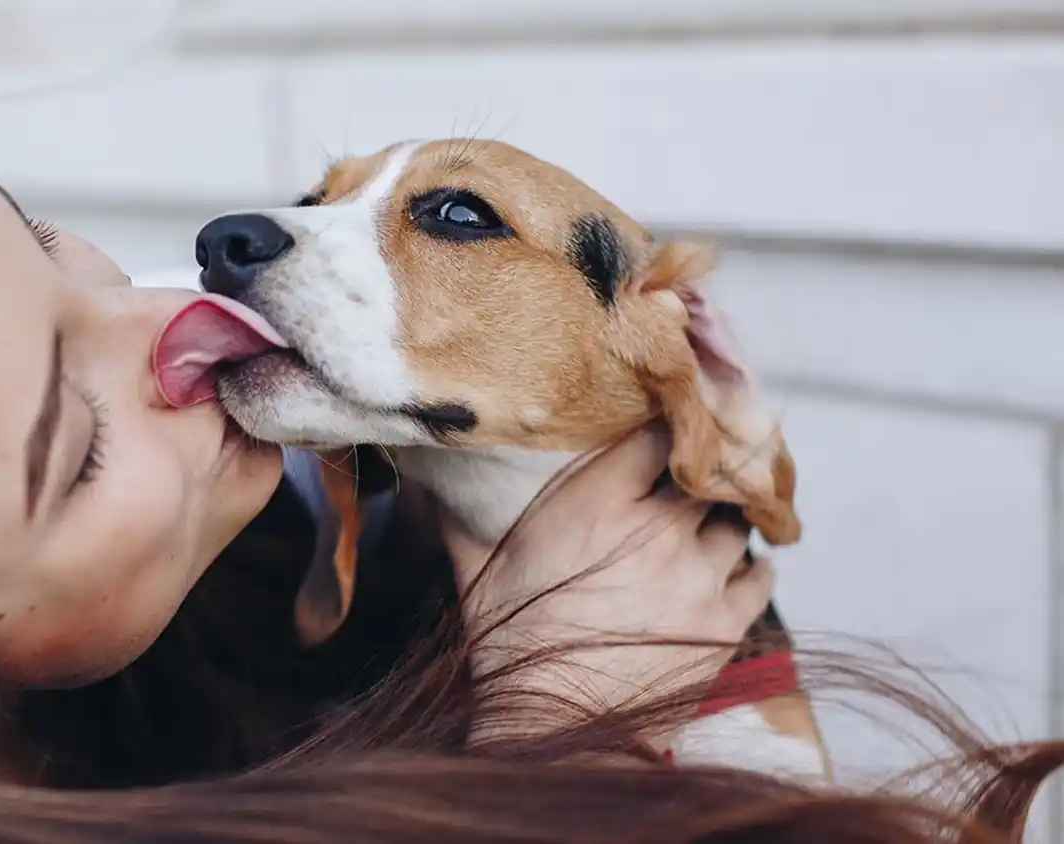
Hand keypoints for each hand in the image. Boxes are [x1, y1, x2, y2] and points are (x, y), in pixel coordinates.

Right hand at [442, 424, 773, 735]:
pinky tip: (735, 567)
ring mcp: (698, 578)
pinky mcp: (724, 625)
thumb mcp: (476, 572)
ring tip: (707, 526)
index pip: (658, 433)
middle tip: (690, 474)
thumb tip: (427, 480)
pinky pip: (759, 577)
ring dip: (723, 521)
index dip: (666, 425)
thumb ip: (459, 517)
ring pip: (735, 522)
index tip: (663, 426)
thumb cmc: (507, 647)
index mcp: (598, 504)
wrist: (553, 730)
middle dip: (699, 472)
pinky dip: (751, 568)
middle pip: (706, 473)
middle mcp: (657, 531)